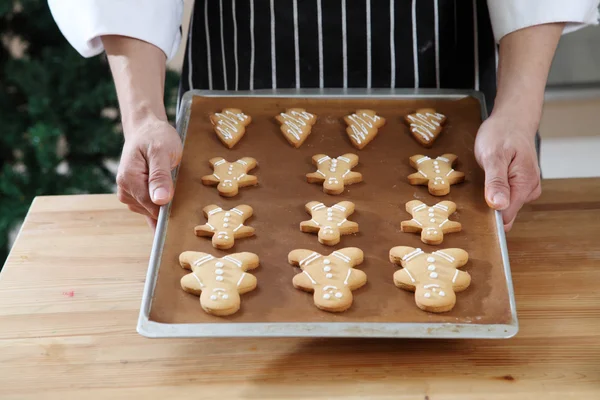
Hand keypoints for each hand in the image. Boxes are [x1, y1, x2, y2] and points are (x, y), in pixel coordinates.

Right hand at [116, 116, 182, 228]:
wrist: (146, 129)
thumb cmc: (156, 136)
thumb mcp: (162, 152)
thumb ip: (160, 176)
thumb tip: (160, 200)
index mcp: (129, 179)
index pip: (151, 206)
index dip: (168, 209)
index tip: (185, 210)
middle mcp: (125, 189)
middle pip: (151, 210)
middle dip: (167, 205)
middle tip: (180, 188)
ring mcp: (128, 193)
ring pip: (151, 211)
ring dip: (164, 204)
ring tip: (172, 184)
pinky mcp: (135, 195)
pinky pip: (149, 208)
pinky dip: (159, 208)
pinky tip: (168, 207)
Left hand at [474, 114, 541, 230]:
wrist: (512, 118)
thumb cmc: (502, 133)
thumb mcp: (493, 156)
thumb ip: (496, 182)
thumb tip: (499, 206)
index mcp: (525, 185)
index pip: (506, 216)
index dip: (488, 214)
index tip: (474, 205)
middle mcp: (530, 190)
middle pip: (505, 212)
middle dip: (488, 205)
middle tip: (477, 184)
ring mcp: (526, 187)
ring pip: (504, 205)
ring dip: (490, 196)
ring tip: (484, 176)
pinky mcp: (520, 184)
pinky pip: (505, 196)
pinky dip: (494, 190)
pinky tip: (489, 178)